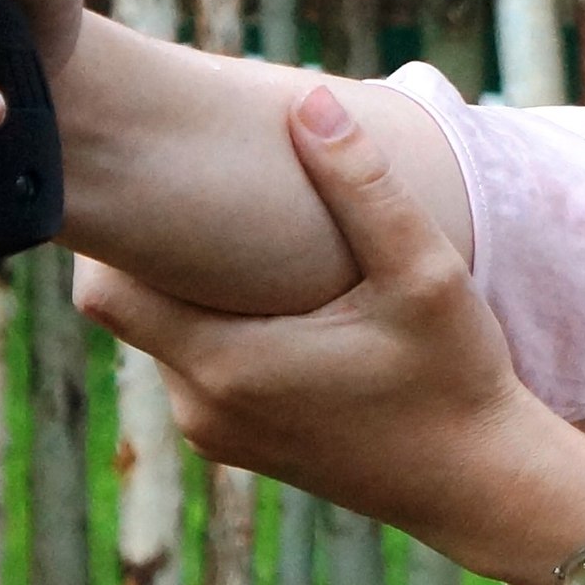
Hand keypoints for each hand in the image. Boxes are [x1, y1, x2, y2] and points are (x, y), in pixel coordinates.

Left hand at [72, 84, 561, 556]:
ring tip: (226, 228)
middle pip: (124, 309)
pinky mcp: (238, 443)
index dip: (109, 232)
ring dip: (183, 288)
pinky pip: (191, 367)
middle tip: (184, 180)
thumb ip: (362, 185)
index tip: (141, 175)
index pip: (105, 291)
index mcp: (228, 365)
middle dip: (148, 249)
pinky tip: (263, 286)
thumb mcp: (422, 273)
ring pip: (159, 336)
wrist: (480, 487)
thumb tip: (308, 98)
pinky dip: (208, 325)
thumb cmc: (455, 378)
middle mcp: (202, 407)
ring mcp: (216, 432)